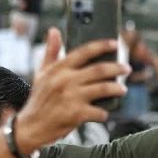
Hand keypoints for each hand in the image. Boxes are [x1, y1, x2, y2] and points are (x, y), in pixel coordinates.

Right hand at [16, 27, 128, 152]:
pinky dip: (104, 112)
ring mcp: (71, 97)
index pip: (84, 51)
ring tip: (123, 89)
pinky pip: (98, 111)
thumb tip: (54, 30)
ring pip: (103, 88)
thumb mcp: (42, 73)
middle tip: (127, 68)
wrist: (30, 127)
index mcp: (59, 69)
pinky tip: (105, 112)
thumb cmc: (39, 98)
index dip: (102, 45)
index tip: (115, 43)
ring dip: (116, 88)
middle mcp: (66, 81)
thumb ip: (51, 51)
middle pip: (99, 70)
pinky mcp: (76, 115)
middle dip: (117, 68)